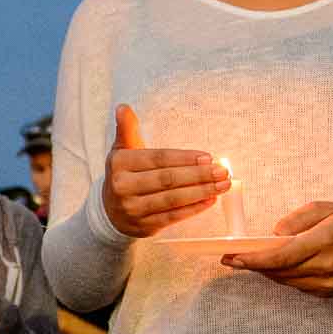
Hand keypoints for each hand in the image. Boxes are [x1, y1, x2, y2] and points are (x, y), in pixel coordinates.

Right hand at [102, 106, 229, 237]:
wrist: (109, 211)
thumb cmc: (124, 175)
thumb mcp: (122, 151)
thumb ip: (127, 129)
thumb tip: (123, 107)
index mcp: (120, 164)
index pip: (158, 159)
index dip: (184, 158)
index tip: (208, 157)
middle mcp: (123, 187)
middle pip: (167, 179)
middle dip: (198, 175)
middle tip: (222, 171)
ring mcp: (133, 208)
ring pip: (172, 199)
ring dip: (201, 192)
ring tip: (223, 185)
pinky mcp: (144, 226)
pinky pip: (173, 217)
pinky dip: (194, 208)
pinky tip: (210, 200)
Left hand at [221, 201, 332, 296]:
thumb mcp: (325, 208)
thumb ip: (296, 220)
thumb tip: (272, 235)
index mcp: (325, 241)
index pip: (282, 257)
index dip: (254, 260)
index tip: (232, 258)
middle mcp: (327, 266)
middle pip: (279, 272)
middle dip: (253, 266)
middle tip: (232, 258)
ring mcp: (330, 283)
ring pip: (286, 281)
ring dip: (267, 272)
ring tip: (251, 260)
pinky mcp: (331, 292)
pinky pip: (298, 286)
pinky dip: (285, 276)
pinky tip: (280, 266)